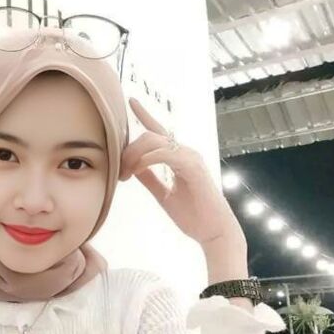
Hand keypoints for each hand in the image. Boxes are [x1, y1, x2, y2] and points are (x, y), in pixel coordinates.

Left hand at [119, 97, 246, 248]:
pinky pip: (165, 153)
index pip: (159, 131)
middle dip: (129, 149)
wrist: (213, 231)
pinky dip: (147, 159)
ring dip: (134, 155)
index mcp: (179, 158)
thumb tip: (133, 167)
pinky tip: (137, 169)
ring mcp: (190, 157)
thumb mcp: (163, 194)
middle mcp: (185, 153)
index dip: (144, 115)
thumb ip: (149, 178)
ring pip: (155, 141)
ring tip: (126, 174)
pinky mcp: (193, 167)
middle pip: (150, 135)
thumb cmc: (193, 215)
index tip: (130, 102)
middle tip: (120, 172)